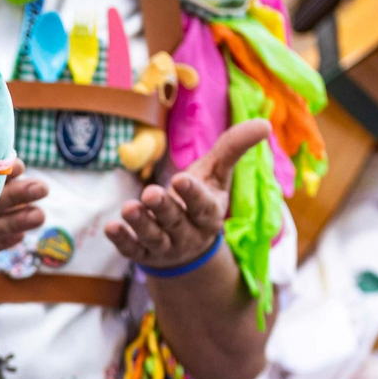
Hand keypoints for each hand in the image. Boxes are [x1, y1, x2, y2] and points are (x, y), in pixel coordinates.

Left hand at [105, 119, 268, 271]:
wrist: (189, 247)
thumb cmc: (201, 200)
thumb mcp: (217, 175)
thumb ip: (234, 148)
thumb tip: (265, 124)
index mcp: (209, 214)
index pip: (203, 205)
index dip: (193, 194)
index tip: (180, 178)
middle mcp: (188, 233)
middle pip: (175, 221)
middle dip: (163, 208)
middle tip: (150, 193)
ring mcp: (165, 246)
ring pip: (153, 236)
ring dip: (140, 223)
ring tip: (128, 208)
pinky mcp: (144, 254)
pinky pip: (133, 249)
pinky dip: (122, 240)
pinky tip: (111, 227)